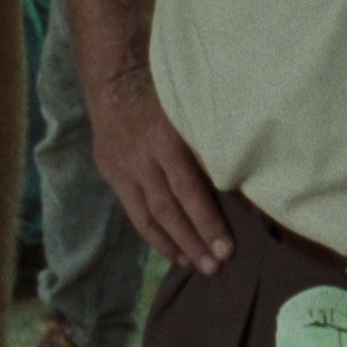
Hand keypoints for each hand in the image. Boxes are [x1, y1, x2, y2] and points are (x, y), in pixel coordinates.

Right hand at [88, 66, 231, 273]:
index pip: (189, 190)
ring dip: (173, 245)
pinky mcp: (111, 174)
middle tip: (215, 267)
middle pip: (168, 209)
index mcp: (164, 139)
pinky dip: (153, 233)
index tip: (227, 249)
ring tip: (195, 266)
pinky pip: (133, 211)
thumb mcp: (189, 109)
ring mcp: (122, 169)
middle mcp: (141, 159)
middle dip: (193, 241)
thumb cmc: (165, 91)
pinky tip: (171, 249)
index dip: (207, 222)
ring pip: (148, 216)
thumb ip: (205, 145)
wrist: (114, 79)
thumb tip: (234, 182)